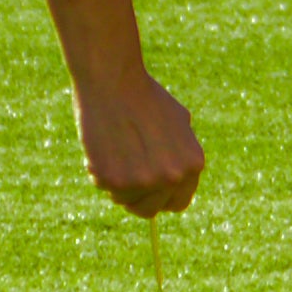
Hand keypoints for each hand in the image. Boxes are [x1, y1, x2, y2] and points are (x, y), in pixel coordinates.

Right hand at [73, 64, 206, 220]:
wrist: (113, 81)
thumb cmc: (143, 96)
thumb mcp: (177, 122)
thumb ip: (180, 152)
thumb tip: (177, 177)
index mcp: (191, 165)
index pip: (177, 203)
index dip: (160, 198)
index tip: (147, 189)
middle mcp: (172, 177)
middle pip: (150, 209)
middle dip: (136, 196)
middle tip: (124, 173)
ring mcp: (143, 181)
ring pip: (124, 201)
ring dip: (117, 184)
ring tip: (114, 151)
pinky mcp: (114, 180)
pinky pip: (103, 187)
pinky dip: (99, 172)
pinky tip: (101, 146)